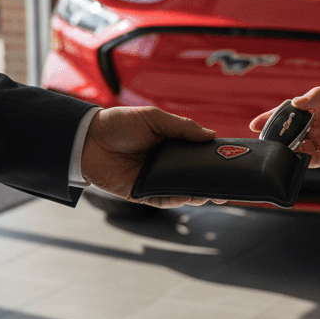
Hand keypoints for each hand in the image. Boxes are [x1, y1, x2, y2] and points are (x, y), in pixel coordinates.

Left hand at [81, 106, 218, 206]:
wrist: (87, 140)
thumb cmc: (118, 124)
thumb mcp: (153, 118)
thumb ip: (182, 127)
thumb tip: (211, 135)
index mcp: (169, 144)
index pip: (197, 153)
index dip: (214, 157)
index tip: (232, 160)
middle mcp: (165, 163)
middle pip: (194, 174)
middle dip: (212, 180)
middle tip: (230, 182)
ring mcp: (155, 179)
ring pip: (183, 190)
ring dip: (200, 192)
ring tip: (215, 192)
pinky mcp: (142, 193)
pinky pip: (165, 200)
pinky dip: (179, 200)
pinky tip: (192, 196)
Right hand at [250, 81, 319, 167]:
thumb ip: (319, 95)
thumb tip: (296, 103)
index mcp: (316, 106)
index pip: (288, 113)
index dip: (271, 118)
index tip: (255, 124)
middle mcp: (317, 124)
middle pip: (290, 133)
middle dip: (275, 137)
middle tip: (263, 140)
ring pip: (298, 147)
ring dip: (287, 150)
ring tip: (276, 150)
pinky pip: (313, 160)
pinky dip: (302, 161)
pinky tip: (294, 158)